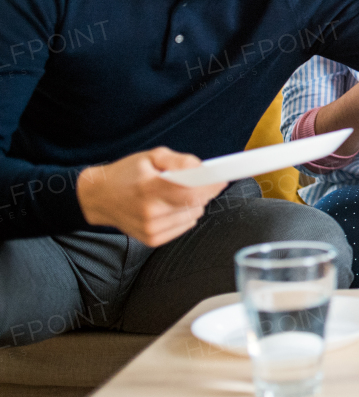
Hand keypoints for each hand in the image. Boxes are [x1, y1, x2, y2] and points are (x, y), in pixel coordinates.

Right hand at [77, 148, 226, 245]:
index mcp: (149, 188)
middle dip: (203, 190)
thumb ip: (180, 161)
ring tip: (174, 192)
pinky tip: (169, 205)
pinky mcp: (152, 240)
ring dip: (194, 202)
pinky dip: (184, 214)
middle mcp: (150, 212)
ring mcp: (151, 229)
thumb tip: (203, 169)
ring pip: (194, 215)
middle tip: (197, 179)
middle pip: (196, 203)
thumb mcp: (152, 156)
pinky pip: (185, 225)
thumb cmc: (127, 173)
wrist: (98, 197)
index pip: (190, 190)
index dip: (210, 184)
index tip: (222, 178)